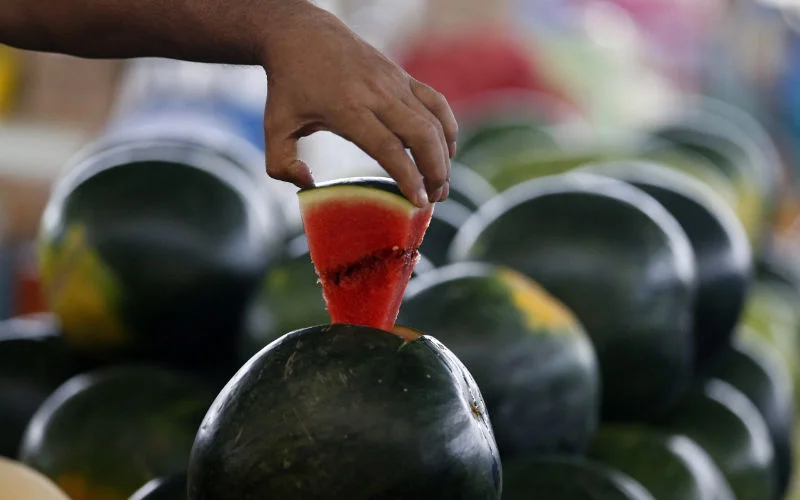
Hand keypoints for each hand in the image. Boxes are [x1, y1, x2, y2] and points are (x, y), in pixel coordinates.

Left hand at [259, 2, 456, 206]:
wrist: (302, 34)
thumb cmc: (287, 86)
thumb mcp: (273, 126)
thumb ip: (281, 165)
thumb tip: (309, 185)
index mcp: (347, 109)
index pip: (388, 147)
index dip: (408, 177)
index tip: (419, 202)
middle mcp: (377, 94)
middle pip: (421, 135)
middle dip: (436, 171)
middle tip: (436, 199)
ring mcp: (394, 82)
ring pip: (433, 121)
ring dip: (444, 155)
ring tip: (442, 184)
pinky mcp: (402, 76)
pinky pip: (436, 102)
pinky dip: (448, 127)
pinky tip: (448, 150)